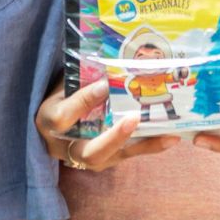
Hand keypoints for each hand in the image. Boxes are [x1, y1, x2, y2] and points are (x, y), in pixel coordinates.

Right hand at [37, 79, 179, 171]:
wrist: (50, 132)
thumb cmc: (56, 100)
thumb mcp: (57, 87)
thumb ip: (76, 78)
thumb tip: (103, 58)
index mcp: (49, 121)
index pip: (66, 115)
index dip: (85, 100)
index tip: (103, 85)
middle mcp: (67, 146)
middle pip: (91, 151)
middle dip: (114, 137)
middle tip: (133, 119)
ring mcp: (88, 159)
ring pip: (115, 157)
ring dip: (141, 145)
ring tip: (165, 133)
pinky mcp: (106, 161)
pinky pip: (127, 155)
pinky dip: (149, 146)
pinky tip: (170, 137)